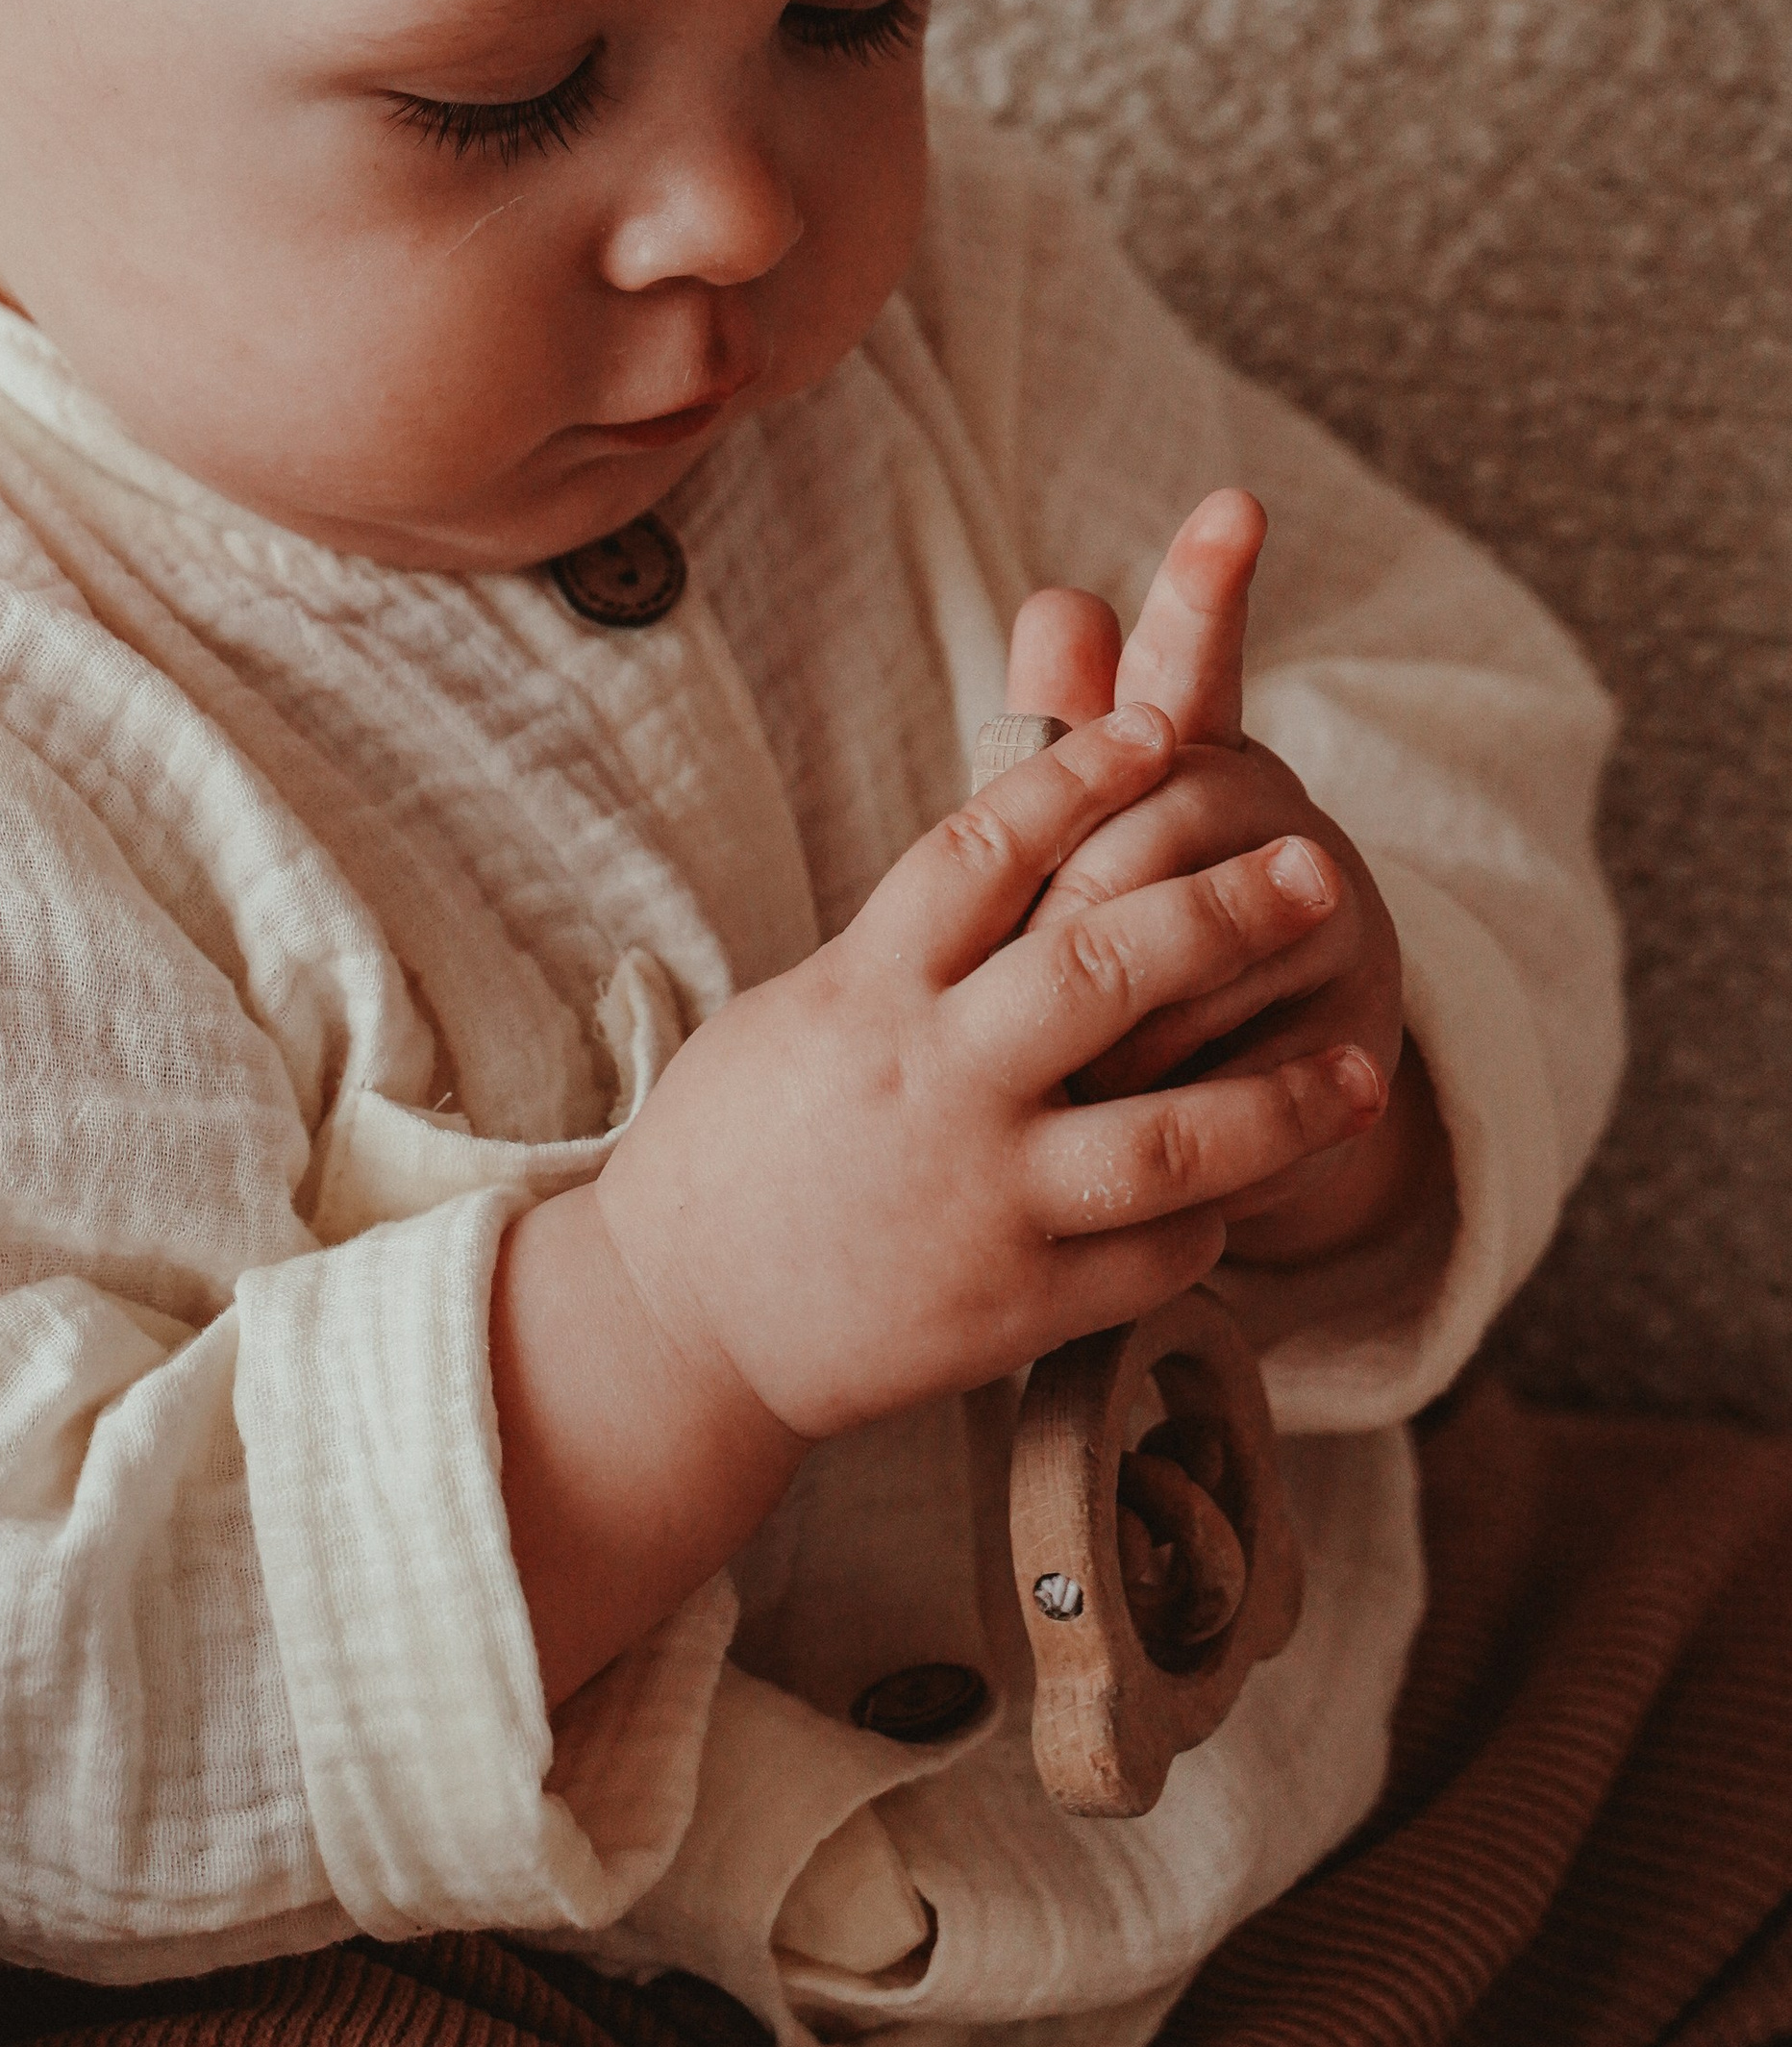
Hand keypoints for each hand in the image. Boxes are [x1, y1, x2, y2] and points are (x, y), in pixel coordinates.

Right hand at [587, 703, 1384, 1449]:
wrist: (680, 1322)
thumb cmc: (742, 1140)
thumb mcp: (805, 1004)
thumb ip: (916, 928)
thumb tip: (1021, 819)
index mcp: (864, 992)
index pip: (983, 852)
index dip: (1076, 777)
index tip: (1160, 723)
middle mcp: (930, 1085)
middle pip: (1100, 971)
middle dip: (1222, 913)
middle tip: (1319, 869)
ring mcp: (979, 1200)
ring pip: (1166, 1139)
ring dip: (1281, 1102)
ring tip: (1365, 1070)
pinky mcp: (1013, 1308)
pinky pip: (1153, 1254)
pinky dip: (1215, 1214)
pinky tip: (1260, 1185)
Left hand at [1005, 491, 1446, 1266]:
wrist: (1201, 1128)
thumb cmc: (1102, 957)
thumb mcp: (1064, 854)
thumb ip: (1059, 737)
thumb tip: (1057, 603)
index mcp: (1197, 763)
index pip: (1195, 663)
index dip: (1208, 588)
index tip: (1233, 504)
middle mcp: (1280, 823)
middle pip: (1160, 825)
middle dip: (1076, 909)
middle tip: (1012, 980)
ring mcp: (1332, 932)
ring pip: (1198, 946)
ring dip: (1113, 1016)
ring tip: (1057, 1063)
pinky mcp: (1348, 1046)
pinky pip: (1239, 1058)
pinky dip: (1171, 1097)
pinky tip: (1132, 1121)